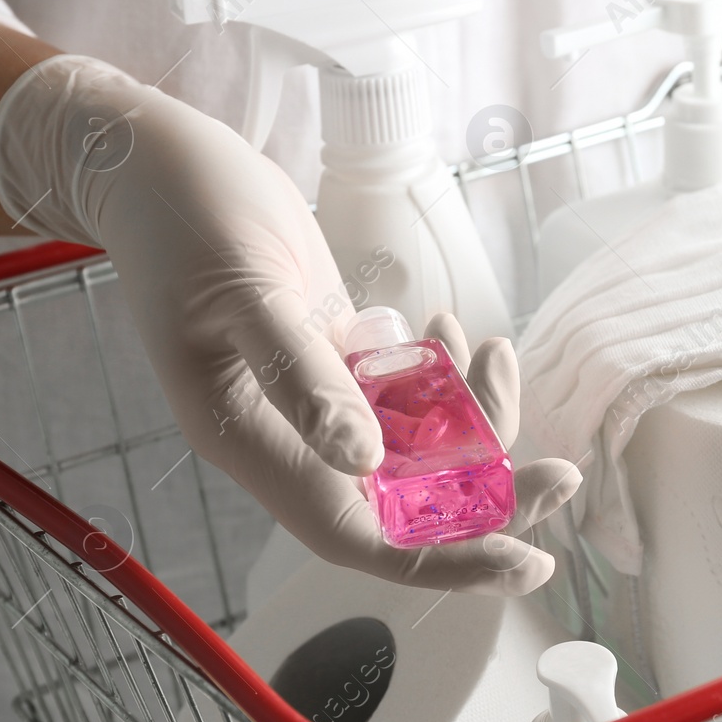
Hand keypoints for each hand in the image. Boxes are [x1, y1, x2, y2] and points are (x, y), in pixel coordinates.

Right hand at [0, 54, 577, 592]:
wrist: (158, 163)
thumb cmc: (187, 215)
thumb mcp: (246, 289)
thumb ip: (302, 376)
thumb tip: (360, 460)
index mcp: (253, 443)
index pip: (359, 534)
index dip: (443, 559)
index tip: (524, 557)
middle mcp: (287, 438)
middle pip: (402, 502)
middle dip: (487, 492)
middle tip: (563, 472)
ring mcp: (312, 401)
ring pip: (413, 447)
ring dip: (470, 419)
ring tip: (495, 351)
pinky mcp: (329, 360)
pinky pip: (401, 397)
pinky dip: (440, 378)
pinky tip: (452, 330)